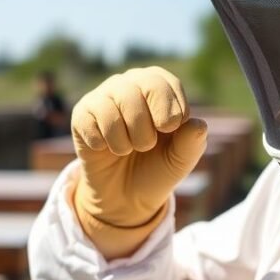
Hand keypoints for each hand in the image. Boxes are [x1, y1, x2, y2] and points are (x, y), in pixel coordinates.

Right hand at [71, 67, 207, 258]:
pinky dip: (104, 145)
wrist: (126, 196)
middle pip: (143, 88)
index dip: (171, 112)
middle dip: (149, 127)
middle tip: (147, 146)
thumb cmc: (156, 168)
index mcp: (158, 86)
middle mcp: (130, 83)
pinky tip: (106, 149)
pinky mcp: (82, 114)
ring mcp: (104, 96)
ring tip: (128, 150)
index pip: (166, 83)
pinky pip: (92, 123)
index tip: (169, 132)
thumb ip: (192, 142)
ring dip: (127, 141)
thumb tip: (197, 124)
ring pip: (116, 106)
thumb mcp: (180, 160)